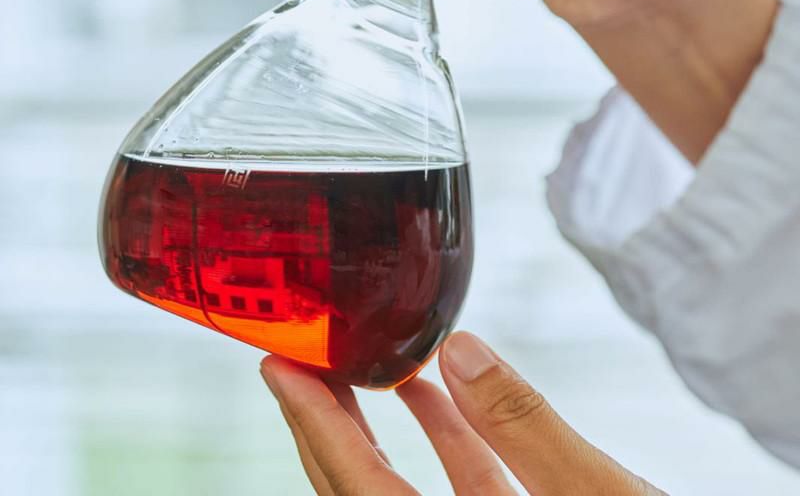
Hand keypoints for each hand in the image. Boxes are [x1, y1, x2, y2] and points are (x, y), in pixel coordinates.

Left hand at [261, 332, 665, 494]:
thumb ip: (528, 428)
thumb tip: (460, 350)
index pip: (357, 485)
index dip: (313, 422)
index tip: (278, 369)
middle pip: (358, 489)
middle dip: (324, 421)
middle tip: (297, 359)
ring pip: (400, 487)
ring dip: (375, 427)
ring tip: (352, 365)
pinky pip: (457, 486)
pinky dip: (441, 436)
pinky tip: (433, 392)